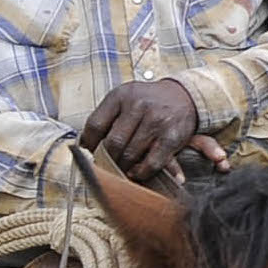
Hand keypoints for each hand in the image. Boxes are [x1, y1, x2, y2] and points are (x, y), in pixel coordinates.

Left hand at [76, 78, 202, 186]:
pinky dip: (141, 172)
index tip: (87, 153)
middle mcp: (138, 105)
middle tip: (105, 166)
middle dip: (106, 160)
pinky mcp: (171, 136)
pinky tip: (136, 172)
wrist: (184, 95)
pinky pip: (151, 162)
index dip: (88, 144)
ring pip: (129, 154)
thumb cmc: (147, 102)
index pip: (95, 125)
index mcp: (120, 96)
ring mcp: (156, 120)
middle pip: (112, 143)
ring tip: (120, 170)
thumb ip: (106, 118)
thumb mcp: (124, 100)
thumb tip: (83, 146)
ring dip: (122, 168)